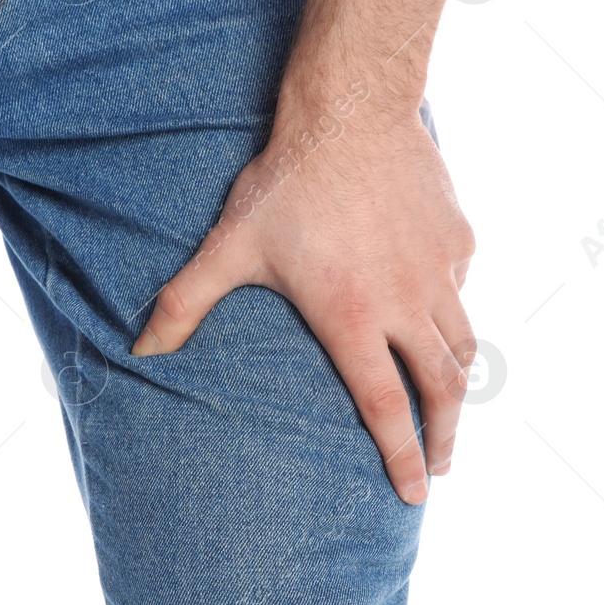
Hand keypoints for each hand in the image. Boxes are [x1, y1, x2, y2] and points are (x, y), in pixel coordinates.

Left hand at [132, 100, 476, 504]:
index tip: (412, 494)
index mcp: (352, 319)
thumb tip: (139, 351)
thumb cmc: (284, 184)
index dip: (400, 456)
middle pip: (442, 388)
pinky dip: (454, 318)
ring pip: (463, 344)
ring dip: (459, 387)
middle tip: (438, 470)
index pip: (386, 407)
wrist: (349, 110)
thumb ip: (182, 305)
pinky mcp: (458, 239)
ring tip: (451, 414)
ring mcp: (439, 270)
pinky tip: (438, 327)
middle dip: (443, 437)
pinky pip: (462, 292)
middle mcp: (405, 301)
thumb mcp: (227, 248)